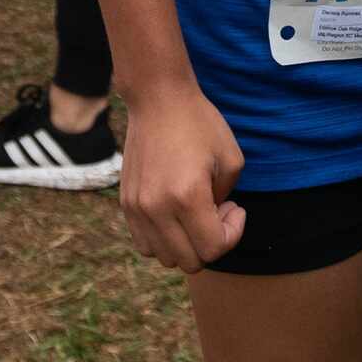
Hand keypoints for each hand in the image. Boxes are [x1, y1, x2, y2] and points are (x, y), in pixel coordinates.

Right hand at [119, 86, 246, 270]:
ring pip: (166, 258)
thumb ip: (226, 201)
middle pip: (190, 261)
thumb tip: (213, 222)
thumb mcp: (232, 160)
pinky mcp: (126, 204)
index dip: (232, 235)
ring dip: (187, 245)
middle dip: (211, 243)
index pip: (213, 249)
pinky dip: (165, 240)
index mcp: (187, 197)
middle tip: (217, 210)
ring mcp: (137, 208)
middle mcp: (157, 208)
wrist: (158, 100)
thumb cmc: (200, 124)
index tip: (235, 208)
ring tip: (195, 213)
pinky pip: (146, 244)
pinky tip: (176, 213)